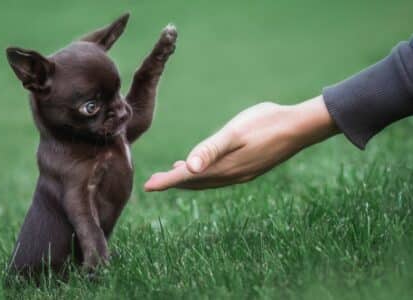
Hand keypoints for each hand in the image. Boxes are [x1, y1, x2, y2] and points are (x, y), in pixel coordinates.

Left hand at [144, 95, 337, 190]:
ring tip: (172, 175)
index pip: (187, 178)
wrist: (300, 127)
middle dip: (173, 183)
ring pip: (207, 181)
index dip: (167, 182)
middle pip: (195, 183)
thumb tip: (188, 168)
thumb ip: (210, 149)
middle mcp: (231, 175)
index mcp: (223, 167)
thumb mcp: (235, 132)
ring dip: (188, 179)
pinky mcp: (249, 168)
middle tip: (154, 183)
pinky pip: (219, 177)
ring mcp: (242, 174)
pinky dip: (204, 175)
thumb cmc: (266, 123)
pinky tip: (203, 167)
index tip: (147, 187)